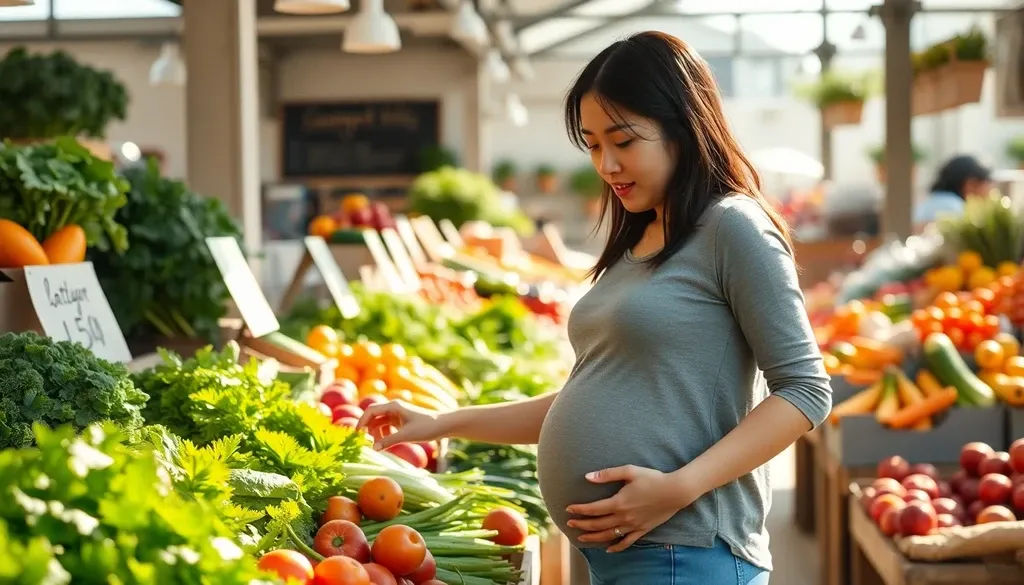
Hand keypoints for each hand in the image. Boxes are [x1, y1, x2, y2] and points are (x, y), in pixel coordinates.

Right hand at [356, 401, 447, 449]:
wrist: (442, 425)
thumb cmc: (426, 427)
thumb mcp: (406, 436)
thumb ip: (389, 441)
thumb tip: (374, 448)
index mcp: (394, 406)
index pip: (371, 410)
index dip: (362, 421)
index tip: (357, 434)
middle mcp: (393, 408)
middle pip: (373, 417)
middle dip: (369, 429)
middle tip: (367, 443)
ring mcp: (397, 414)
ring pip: (379, 423)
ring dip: (377, 434)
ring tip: (379, 446)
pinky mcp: (400, 421)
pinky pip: (386, 426)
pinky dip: (384, 435)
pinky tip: (386, 444)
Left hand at [565, 465, 702, 552]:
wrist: (676, 491)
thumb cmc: (653, 478)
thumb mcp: (629, 471)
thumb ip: (608, 474)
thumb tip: (588, 477)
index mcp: (619, 502)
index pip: (593, 509)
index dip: (579, 510)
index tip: (568, 509)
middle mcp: (624, 517)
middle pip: (598, 524)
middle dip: (582, 525)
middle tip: (569, 524)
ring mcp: (633, 525)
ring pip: (609, 535)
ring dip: (594, 537)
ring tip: (582, 538)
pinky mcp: (642, 530)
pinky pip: (627, 542)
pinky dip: (616, 547)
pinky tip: (608, 549)